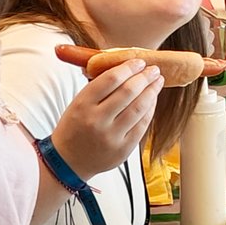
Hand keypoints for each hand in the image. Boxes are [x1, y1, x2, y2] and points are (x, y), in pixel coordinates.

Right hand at [51, 58, 162, 179]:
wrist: (68, 162)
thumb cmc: (74, 129)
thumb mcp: (77, 104)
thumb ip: (98, 87)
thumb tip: (124, 66)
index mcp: (83, 105)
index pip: (110, 79)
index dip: (128, 67)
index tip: (139, 62)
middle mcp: (97, 121)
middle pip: (128, 92)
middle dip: (144, 77)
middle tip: (153, 69)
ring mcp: (111, 137)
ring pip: (138, 108)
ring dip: (151, 91)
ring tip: (157, 82)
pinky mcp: (123, 149)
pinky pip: (142, 125)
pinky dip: (150, 110)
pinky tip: (153, 100)